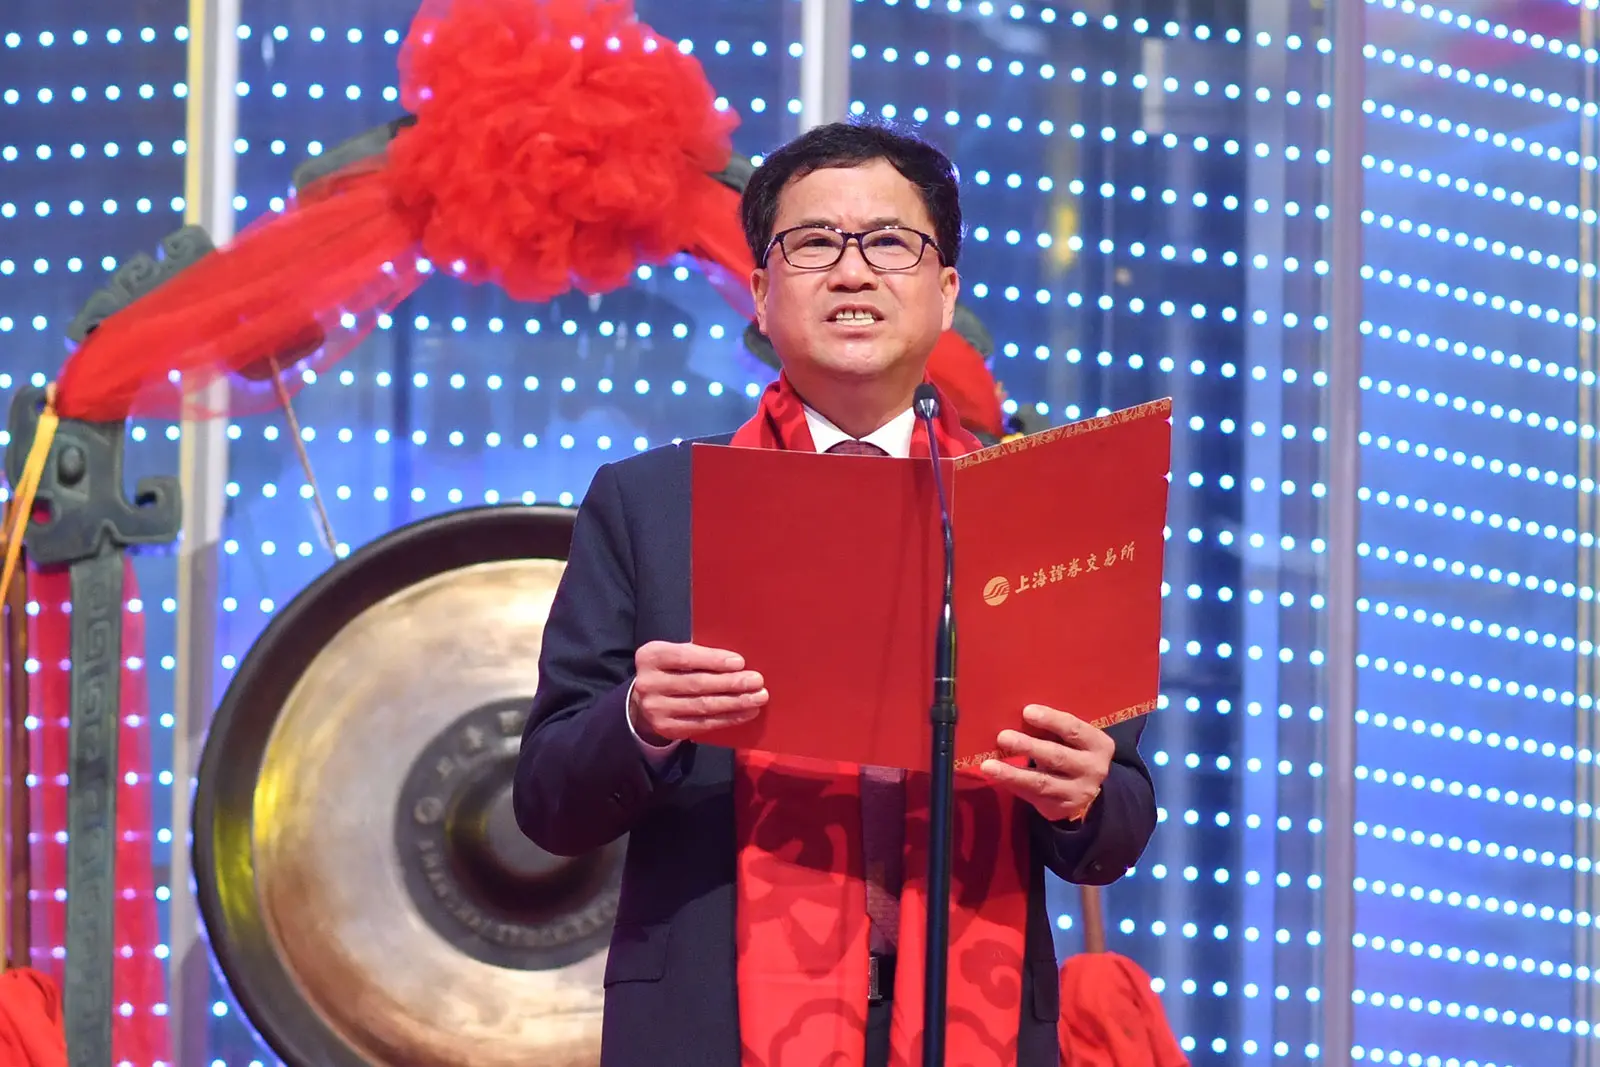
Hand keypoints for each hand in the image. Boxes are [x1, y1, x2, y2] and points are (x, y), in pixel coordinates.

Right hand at [628, 641, 768, 744]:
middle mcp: (649, 683)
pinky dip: (728, 718)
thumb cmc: (670, 670)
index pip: (685, 657)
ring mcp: (656, 709)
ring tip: (758, 697)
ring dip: (735, 702)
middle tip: (757, 681)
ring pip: (703, 706)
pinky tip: (746, 712)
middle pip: (697, 683)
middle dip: (731, 683)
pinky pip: (703, 724)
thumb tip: (737, 663)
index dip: (713, 660)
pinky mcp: (667, 728)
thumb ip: (697, 654)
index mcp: (651, 656)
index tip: (740, 662)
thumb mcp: (674, 654)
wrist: (644, 700)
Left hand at [979, 704, 1113, 822]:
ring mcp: (1078, 792)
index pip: (1074, 729)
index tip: (1027, 711)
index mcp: (1098, 744)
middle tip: (1003, 737)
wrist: (1087, 787)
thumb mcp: (1073, 737)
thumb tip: (1019, 714)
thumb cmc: (1073, 750)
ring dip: (1013, 774)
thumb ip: (1054, 728)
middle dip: (1029, 746)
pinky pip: (1034, 797)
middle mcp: (1093, 770)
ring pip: (1042, 783)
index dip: (1051, 720)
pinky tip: (997, 777)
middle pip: (1057, 757)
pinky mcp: (1061, 808)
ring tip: (990, 766)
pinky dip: (1014, 785)